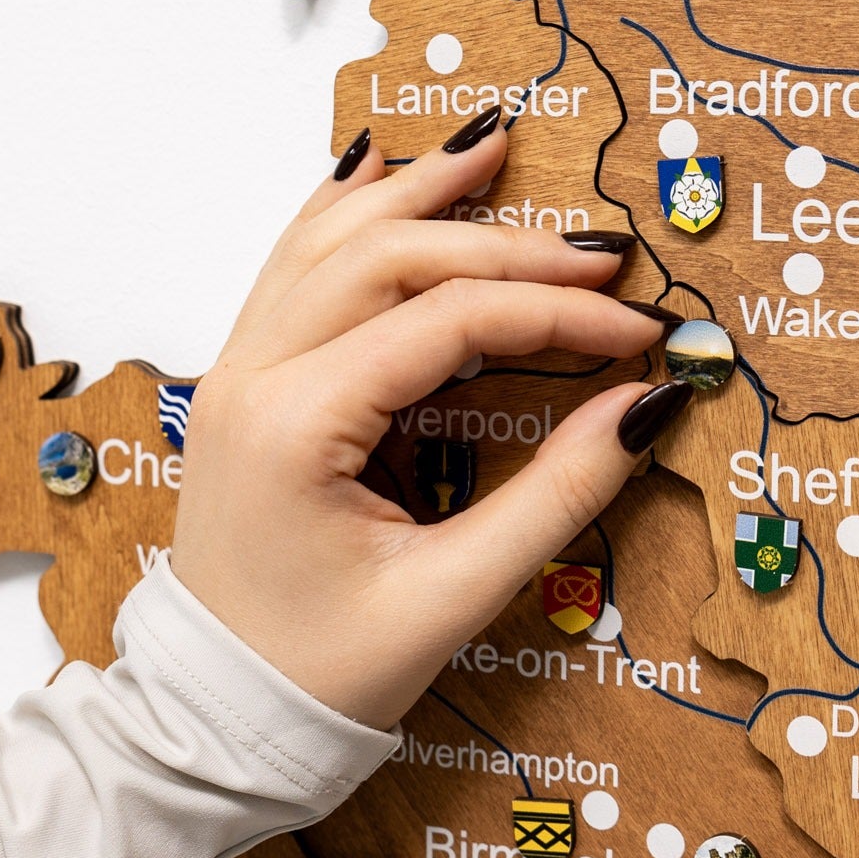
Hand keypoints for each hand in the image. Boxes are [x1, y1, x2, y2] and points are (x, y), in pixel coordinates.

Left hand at [167, 113, 692, 727]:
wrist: (212, 712)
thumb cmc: (321, 672)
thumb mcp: (453, 596)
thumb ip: (555, 494)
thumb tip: (646, 408)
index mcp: (298, 424)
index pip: (450, 322)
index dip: (557, 315)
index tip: (639, 332)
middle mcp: (254, 374)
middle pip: (393, 257)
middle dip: (506, 245)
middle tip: (602, 258)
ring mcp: (238, 370)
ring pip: (333, 241)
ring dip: (416, 191)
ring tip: (491, 145)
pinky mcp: (244, 382)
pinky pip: (292, 267)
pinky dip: (341, 213)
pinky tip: (373, 167)